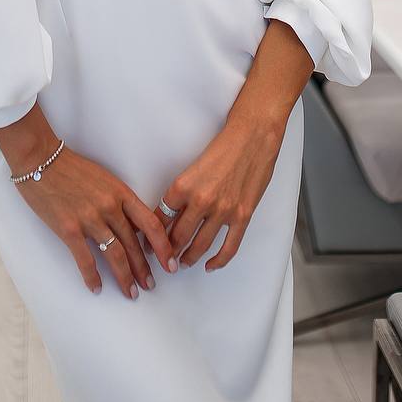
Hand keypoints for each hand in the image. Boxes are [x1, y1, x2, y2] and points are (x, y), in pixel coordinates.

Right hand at [13, 145, 178, 298]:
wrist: (42, 159)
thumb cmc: (73, 168)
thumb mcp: (105, 180)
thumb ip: (119, 202)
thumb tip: (133, 228)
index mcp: (121, 193)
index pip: (151, 223)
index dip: (163, 246)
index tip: (169, 262)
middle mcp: (109, 207)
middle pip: (134, 244)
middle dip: (144, 269)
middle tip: (150, 285)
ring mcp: (89, 218)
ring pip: (115, 255)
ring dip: (125, 277)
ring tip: (131, 292)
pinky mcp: (69, 229)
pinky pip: (86, 259)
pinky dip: (92, 277)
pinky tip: (96, 288)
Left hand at [153, 115, 283, 271]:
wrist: (253, 136)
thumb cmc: (224, 145)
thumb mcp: (194, 166)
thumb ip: (184, 190)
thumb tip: (172, 210)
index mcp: (183, 185)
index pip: (160, 218)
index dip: (152, 234)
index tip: (148, 243)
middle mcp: (201, 201)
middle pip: (178, 236)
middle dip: (167, 252)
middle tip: (162, 259)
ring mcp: (223, 211)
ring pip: (200, 245)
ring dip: (189, 258)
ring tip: (182, 263)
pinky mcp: (242, 216)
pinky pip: (228, 248)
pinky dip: (218, 261)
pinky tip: (209, 266)